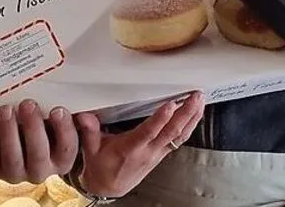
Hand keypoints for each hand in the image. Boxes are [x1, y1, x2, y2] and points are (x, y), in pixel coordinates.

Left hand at [0, 100, 78, 184]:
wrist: (11, 138)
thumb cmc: (37, 125)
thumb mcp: (53, 120)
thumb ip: (66, 112)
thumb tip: (79, 104)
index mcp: (60, 159)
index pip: (67, 148)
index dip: (64, 130)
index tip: (58, 110)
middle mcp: (39, 171)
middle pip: (39, 155)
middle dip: (33, 128)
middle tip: (28, 104)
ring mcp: (15, 173)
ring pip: (13, 160)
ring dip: (9, 133)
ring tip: (5, 110)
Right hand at [76, 91, 205, 198]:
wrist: (108, 187)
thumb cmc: (100, 167)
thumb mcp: (91, 149)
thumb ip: (90, 131)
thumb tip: (85, 116)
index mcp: (130, 149)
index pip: (148, 133)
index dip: (160, 119)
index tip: (170, 105)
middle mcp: (147, 152)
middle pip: (171, 132)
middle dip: (185, 114)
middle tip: (195, 97)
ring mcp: (157, 153)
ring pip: (179, 136)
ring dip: (191, 118)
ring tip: (200, 101)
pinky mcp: (161, 153)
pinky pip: (179, 139)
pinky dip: (189, 126)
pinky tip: (195, 114)